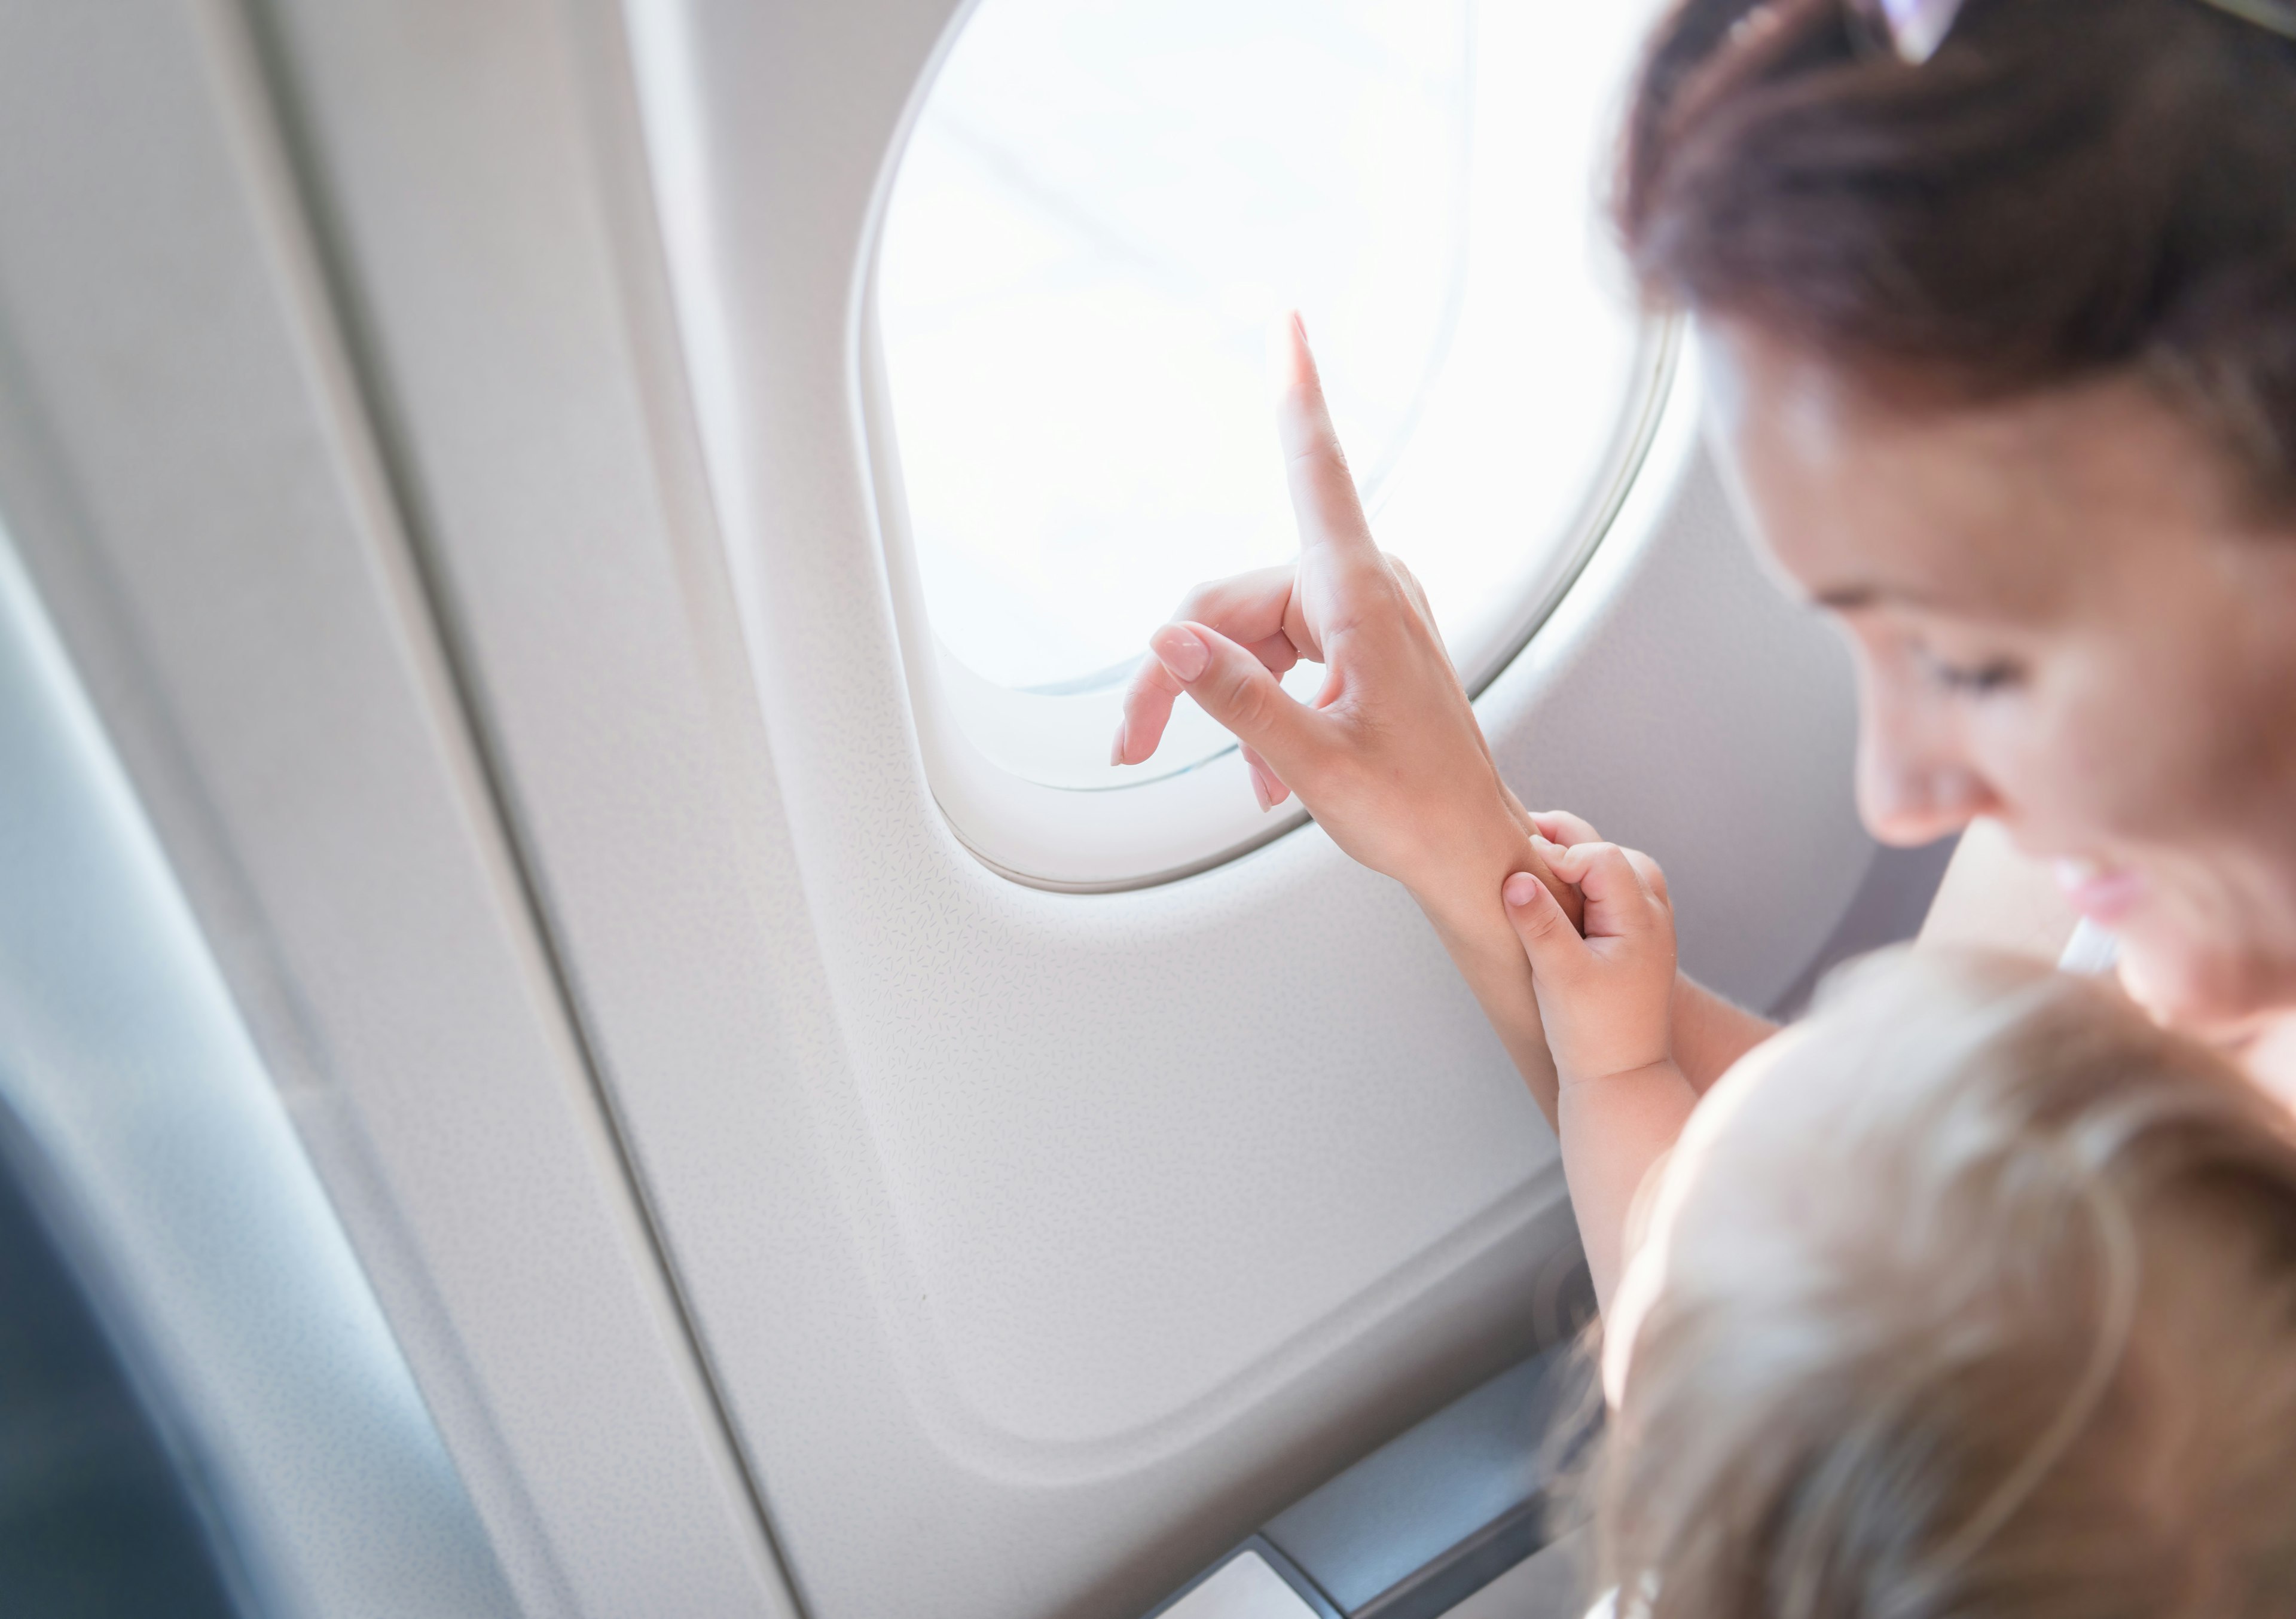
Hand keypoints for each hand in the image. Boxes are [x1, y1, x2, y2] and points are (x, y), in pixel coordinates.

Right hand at [1113, 314, 1575, 923]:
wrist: (1472, 854)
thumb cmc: (1416, 812)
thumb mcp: (1313, 763)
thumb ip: (1236, 699)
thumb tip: (1166, 643)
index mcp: (1361, 597)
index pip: (1315, 472)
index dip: (1295, 394)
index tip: (1289, 322)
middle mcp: (1364, 591)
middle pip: (1233, 600)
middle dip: (1177, 671)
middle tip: (1130, 744)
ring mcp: (1363, 619)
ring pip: (1247, 635)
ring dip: (1222, 704)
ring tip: (1229, 780)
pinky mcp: (1359, 649)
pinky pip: (1280, 659)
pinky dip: (1259, 711)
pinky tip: (1264, 778)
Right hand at [1503, 837, 1676, 1088]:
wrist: (1623, 1078)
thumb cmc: (1592, 1032)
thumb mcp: (1559, 976)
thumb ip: (1539, 924)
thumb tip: (1516, 879)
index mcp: (1639, 919)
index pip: (1599, 858)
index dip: (1557, 853)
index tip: (1519, 868)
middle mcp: (1654, 916)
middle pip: (1612, 854)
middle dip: (1568, 843)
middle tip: (1522, 837)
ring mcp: (1652, 928)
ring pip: (1620, 869)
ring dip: (1582, 859)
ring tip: (1542, 860)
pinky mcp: (1640, 942)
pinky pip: (1620, 892)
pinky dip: (1591, 882)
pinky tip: (1563, 894)